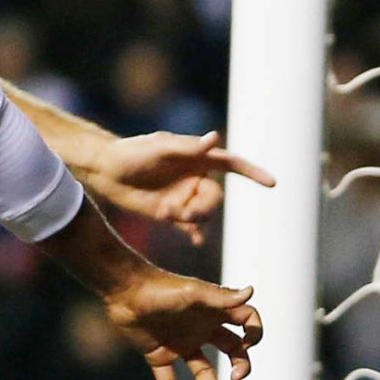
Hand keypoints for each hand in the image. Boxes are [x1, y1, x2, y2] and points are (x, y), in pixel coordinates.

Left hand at [85, 131, 276, 245]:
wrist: (106, 170)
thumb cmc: (132, 152)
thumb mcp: (159, 148)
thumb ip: (187, 147)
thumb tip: (215, 138)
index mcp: (197, 158)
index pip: (231, 164)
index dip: (253, 172)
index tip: (273, 183)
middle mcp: (195, 178)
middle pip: (216, 199)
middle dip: (203, 208)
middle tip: (180, 213)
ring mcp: (184, 196)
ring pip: (205, 214)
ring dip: (191, 219)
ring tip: (167, 214)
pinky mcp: (172, 212)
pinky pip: (192, 226)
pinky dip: (196, 234)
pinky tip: (196, 241)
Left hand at [102, 274, 262, 379]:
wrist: (123, 290)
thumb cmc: (159, 287)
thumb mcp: (192, 293)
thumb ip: (220, 297)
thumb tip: (251, 292)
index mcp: (213, 311)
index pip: (246, 321)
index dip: (255, 333)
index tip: (249, 344)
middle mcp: (200, 328)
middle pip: (232, 348)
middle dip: (241, 363)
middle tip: (237, 376)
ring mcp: (180, 343)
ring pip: (202, 369)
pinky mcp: (159, 354)